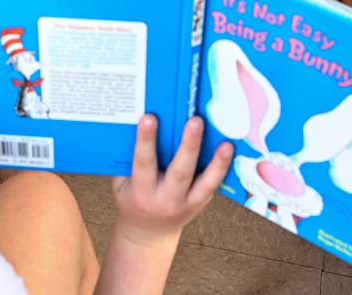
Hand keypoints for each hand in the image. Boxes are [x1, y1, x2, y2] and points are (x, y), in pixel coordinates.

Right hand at [112, 115, 231, 245]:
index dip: (145, 141)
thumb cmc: (133, 200)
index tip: (149, 117)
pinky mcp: (201, 203)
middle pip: (180, 172)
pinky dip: (223, 168)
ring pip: (205, 183)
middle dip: (189, 146)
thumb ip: (129, 160)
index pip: (144, 164)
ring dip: (217, 162)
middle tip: (195, 121)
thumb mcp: (122, 184)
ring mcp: (186, 204)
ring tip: (226, 143)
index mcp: (142, 193)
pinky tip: (230, 149)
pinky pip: (214, 186)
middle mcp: (166, 200)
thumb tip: (139, 122)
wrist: (149, 234)